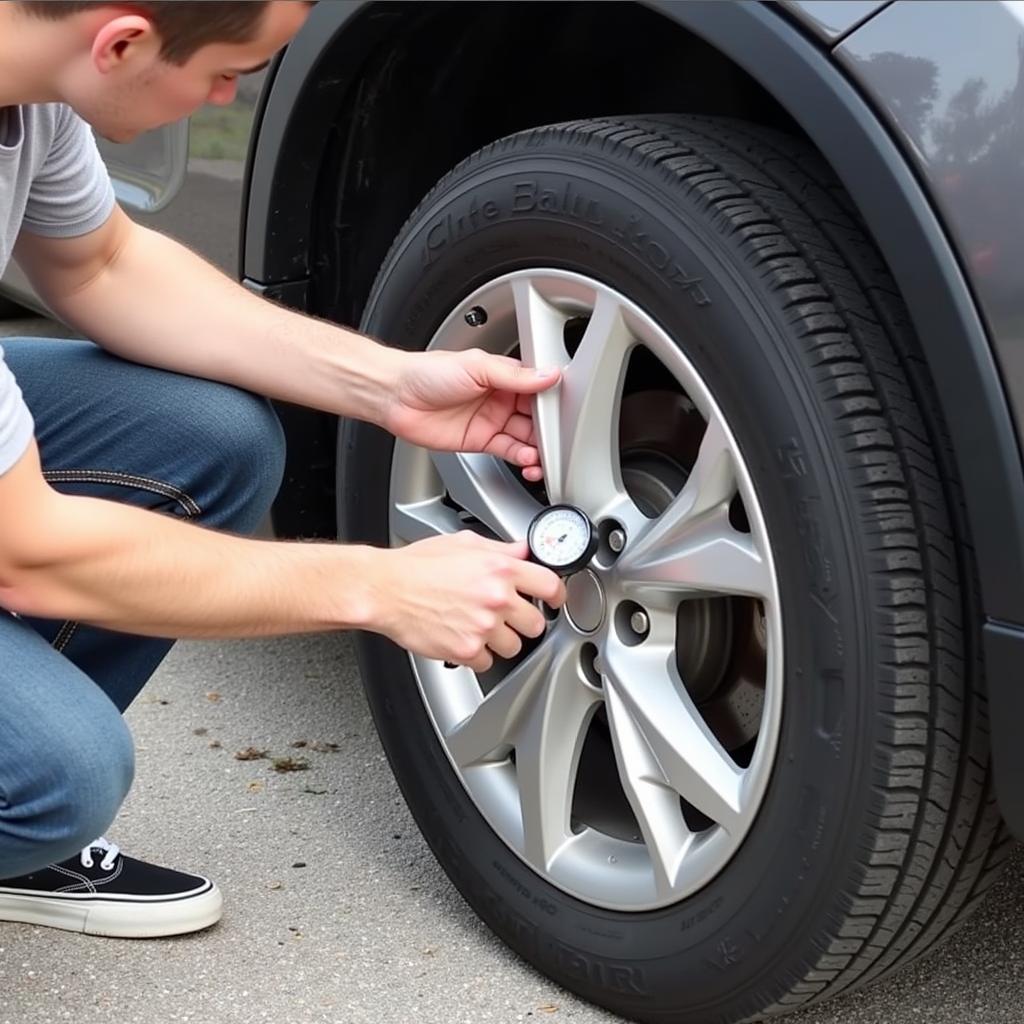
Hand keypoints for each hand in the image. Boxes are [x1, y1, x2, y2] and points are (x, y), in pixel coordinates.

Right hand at [366, 532, 565, 670]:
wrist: (386, 590)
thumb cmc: (417, 565)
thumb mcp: (464, 543)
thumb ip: (500, 549)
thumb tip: (522, 550)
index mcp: (500, 569)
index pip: (550, 586)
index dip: (556, 595)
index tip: (554, 600)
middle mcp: (496, 598)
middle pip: (535, 624)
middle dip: (524, 622)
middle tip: (507, 617)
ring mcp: (482, 627)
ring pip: (513, 646)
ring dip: (501, 641)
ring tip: (480, 627)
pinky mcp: (466, 650)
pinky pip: (487, 663)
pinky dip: (477, 656)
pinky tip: (464, 639)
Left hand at [383, 349, 560, 481]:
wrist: (396, 397)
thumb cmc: (428, 373)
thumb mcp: (477, 367)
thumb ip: (515, 376)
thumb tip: (548, 375)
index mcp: (503, 375)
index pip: (538, 389)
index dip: (553, 401)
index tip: (567, 411)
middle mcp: (501, 398)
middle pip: (536, 417)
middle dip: (550, 430)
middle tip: (559, 440)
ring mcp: (491, 421)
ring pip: (525, 438)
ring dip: (538, 448)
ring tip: (544, 456)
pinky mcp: (480, 442)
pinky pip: (509, 452)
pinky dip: (522, 459)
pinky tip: (530, 461)